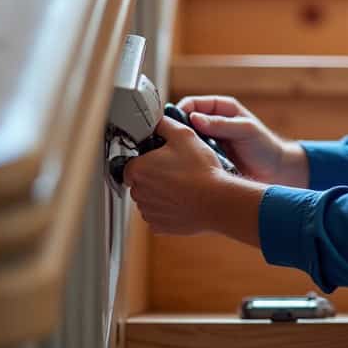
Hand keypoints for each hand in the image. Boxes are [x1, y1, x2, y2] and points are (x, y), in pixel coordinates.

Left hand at [125, 114, 223, 234]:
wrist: (216, 201)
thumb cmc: (200, 170)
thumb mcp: (184, 135)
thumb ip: (164, 125)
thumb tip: (157, 121)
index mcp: (138, 169)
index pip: (131, 164)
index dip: (146, 160)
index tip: (161, 160)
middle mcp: (138, 192)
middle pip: (139, 182)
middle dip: (153, 177)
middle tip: (175, 171)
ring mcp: (148, 211)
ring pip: (149, 199)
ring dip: (160, 193)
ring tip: (182, 186)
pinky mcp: (158, 226)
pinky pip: (158, 215)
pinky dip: (167, 209)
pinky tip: (182, 201)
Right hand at [175, 95, 307, 186]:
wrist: (274, 171)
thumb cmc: (264, 146)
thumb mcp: (245, 131)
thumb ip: (222, 124)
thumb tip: (194, 118)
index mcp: (221, 109)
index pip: (192, 104)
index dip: (180, 111)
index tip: (174, 123)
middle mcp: (211, 123)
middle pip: (184, 122)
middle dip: (176, 130)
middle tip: (172, 142)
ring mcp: (208, 141)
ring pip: (185, 140)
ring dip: (181, 147)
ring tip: (178, 156)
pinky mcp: (207, 158)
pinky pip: (191, 156)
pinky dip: (187, 159)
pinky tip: (186, 167)